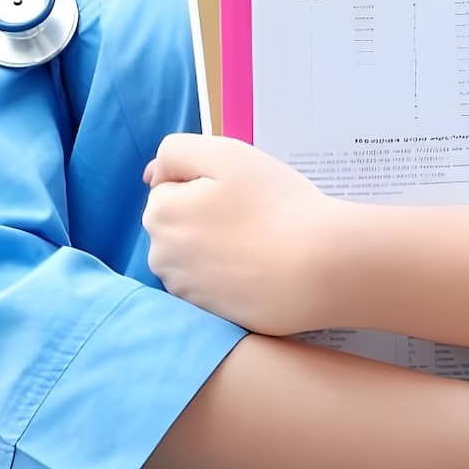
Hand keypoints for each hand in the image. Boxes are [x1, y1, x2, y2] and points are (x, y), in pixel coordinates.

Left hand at [142, 134, 348, 333]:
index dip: (205, 183)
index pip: (170, 188)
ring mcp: (183, 291)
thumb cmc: (274, 205)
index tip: (239, 191)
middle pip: (178, 223)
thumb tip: (151, 176)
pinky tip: (257, 270)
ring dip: (214, 246)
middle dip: (204, 215)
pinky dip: (227, 275)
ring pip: (193, 254)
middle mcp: (160, 257)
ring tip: (257, 243)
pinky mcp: (208, 316)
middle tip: (251, 214)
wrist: (316, 269)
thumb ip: (177, 152)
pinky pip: (211, 283)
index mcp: (159, 215)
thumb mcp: (226, 154)